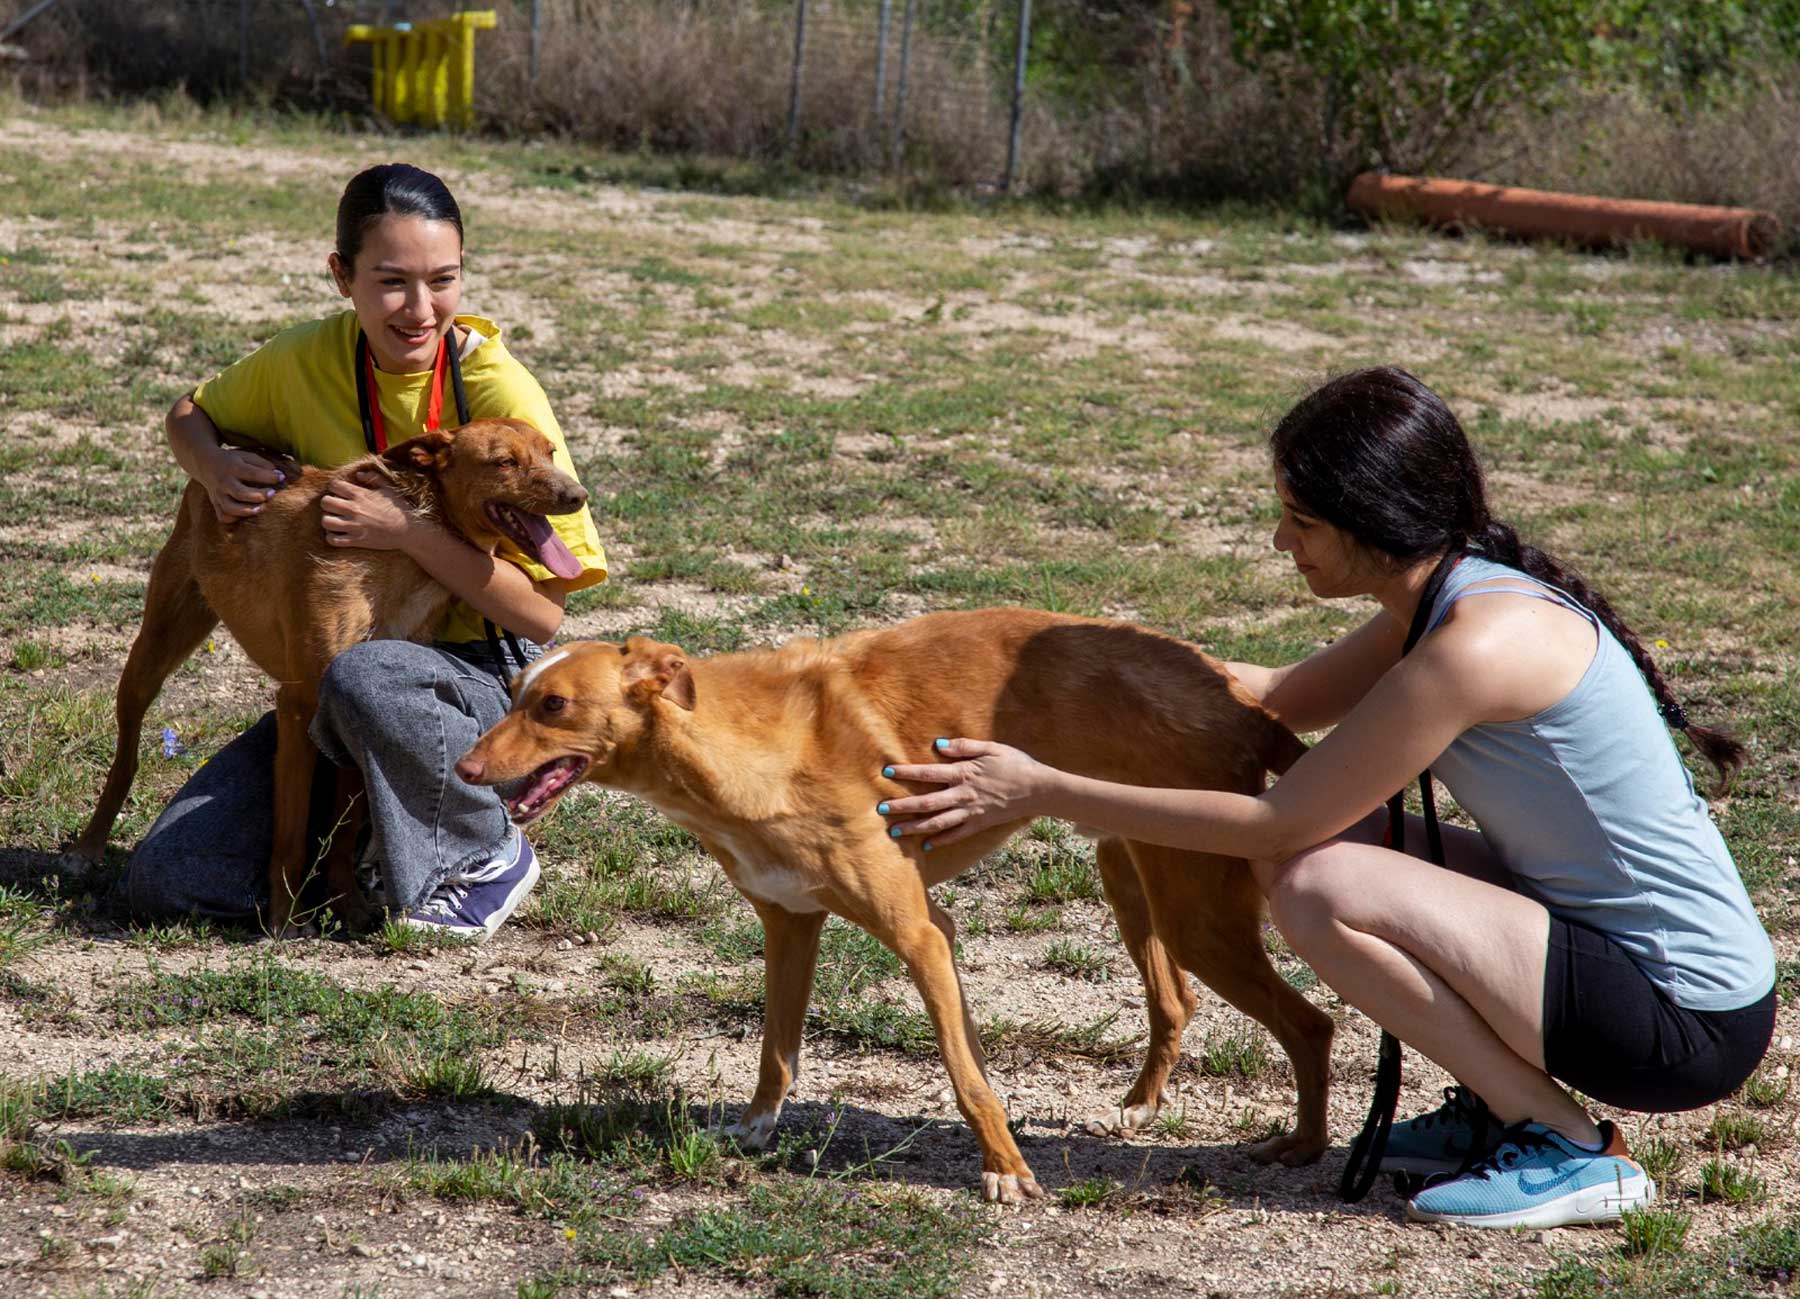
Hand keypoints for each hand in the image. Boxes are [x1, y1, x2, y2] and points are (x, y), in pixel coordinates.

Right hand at [201, 446, 285, 522]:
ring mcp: (218, 495)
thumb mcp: (246, 456)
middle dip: (257, 495)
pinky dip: (233, 519)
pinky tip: (244, 516)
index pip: (252, 473)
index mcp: (232, 467)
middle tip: (272, 493)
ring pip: (230, 508)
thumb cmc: (233, 461)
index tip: (281, 477)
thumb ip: (262, 464)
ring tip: (261, 509)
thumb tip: (279, 475)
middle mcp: (224, 482)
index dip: (268, 476)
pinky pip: (222, 516)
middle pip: (240, 493)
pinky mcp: (215, 504)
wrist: (205, 464)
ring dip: (246, 510)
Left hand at [320, 476, 415, 551]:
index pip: (334, 485)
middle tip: (335, 508)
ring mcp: (354, 526)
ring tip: (335, 521)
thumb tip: (358, 474)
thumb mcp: (389, 488)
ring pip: (325, 522)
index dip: (335, 488)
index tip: (340, 492)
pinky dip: (332, 537)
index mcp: (360, 494)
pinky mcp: (356, 540)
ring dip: (328, 521)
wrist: (408, 531)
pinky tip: (339, 534)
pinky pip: (333, 539)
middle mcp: (353, 509)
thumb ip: (373, 477)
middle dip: (328, 504)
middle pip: (325, 502)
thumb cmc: (399, 508)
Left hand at [878, 738, 1048, 847]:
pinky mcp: (979, 825)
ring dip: (915, 828)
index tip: (886, 772)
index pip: (928, 773)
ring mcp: (971, 813)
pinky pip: (956, 835)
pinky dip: (941, 841)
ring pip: (937, 823)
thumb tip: (938, 745)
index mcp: (964, 774)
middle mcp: (963, 795)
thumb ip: (964, 747)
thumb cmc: (1015, 764)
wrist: (1038, 789)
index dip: (906, 772)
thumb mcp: (991, 748)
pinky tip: (926, 846)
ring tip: (895, 832)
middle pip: (926, 803)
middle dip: (902, 806)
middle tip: (880, 810)